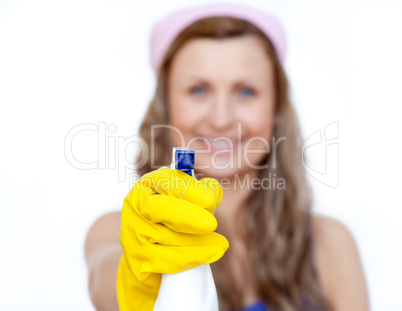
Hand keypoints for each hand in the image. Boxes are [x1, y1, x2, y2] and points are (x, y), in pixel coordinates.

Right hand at [116, 167, 228, 310]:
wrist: (148, 257)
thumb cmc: (173, 225)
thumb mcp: (188, 204)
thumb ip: (202, 195)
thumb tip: (213, 193)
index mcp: (149, 184)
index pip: (167, 180)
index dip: (188, 189)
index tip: (209, 200)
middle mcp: (135, 204)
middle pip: (159, 207)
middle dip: (188, 216)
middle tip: (211, 224)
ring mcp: (132, 231)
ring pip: (165, 237)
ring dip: (197, 242)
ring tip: (220, 243)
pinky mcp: (135, 257)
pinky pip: (165, 259)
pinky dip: (190, 258)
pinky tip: (212, 254)